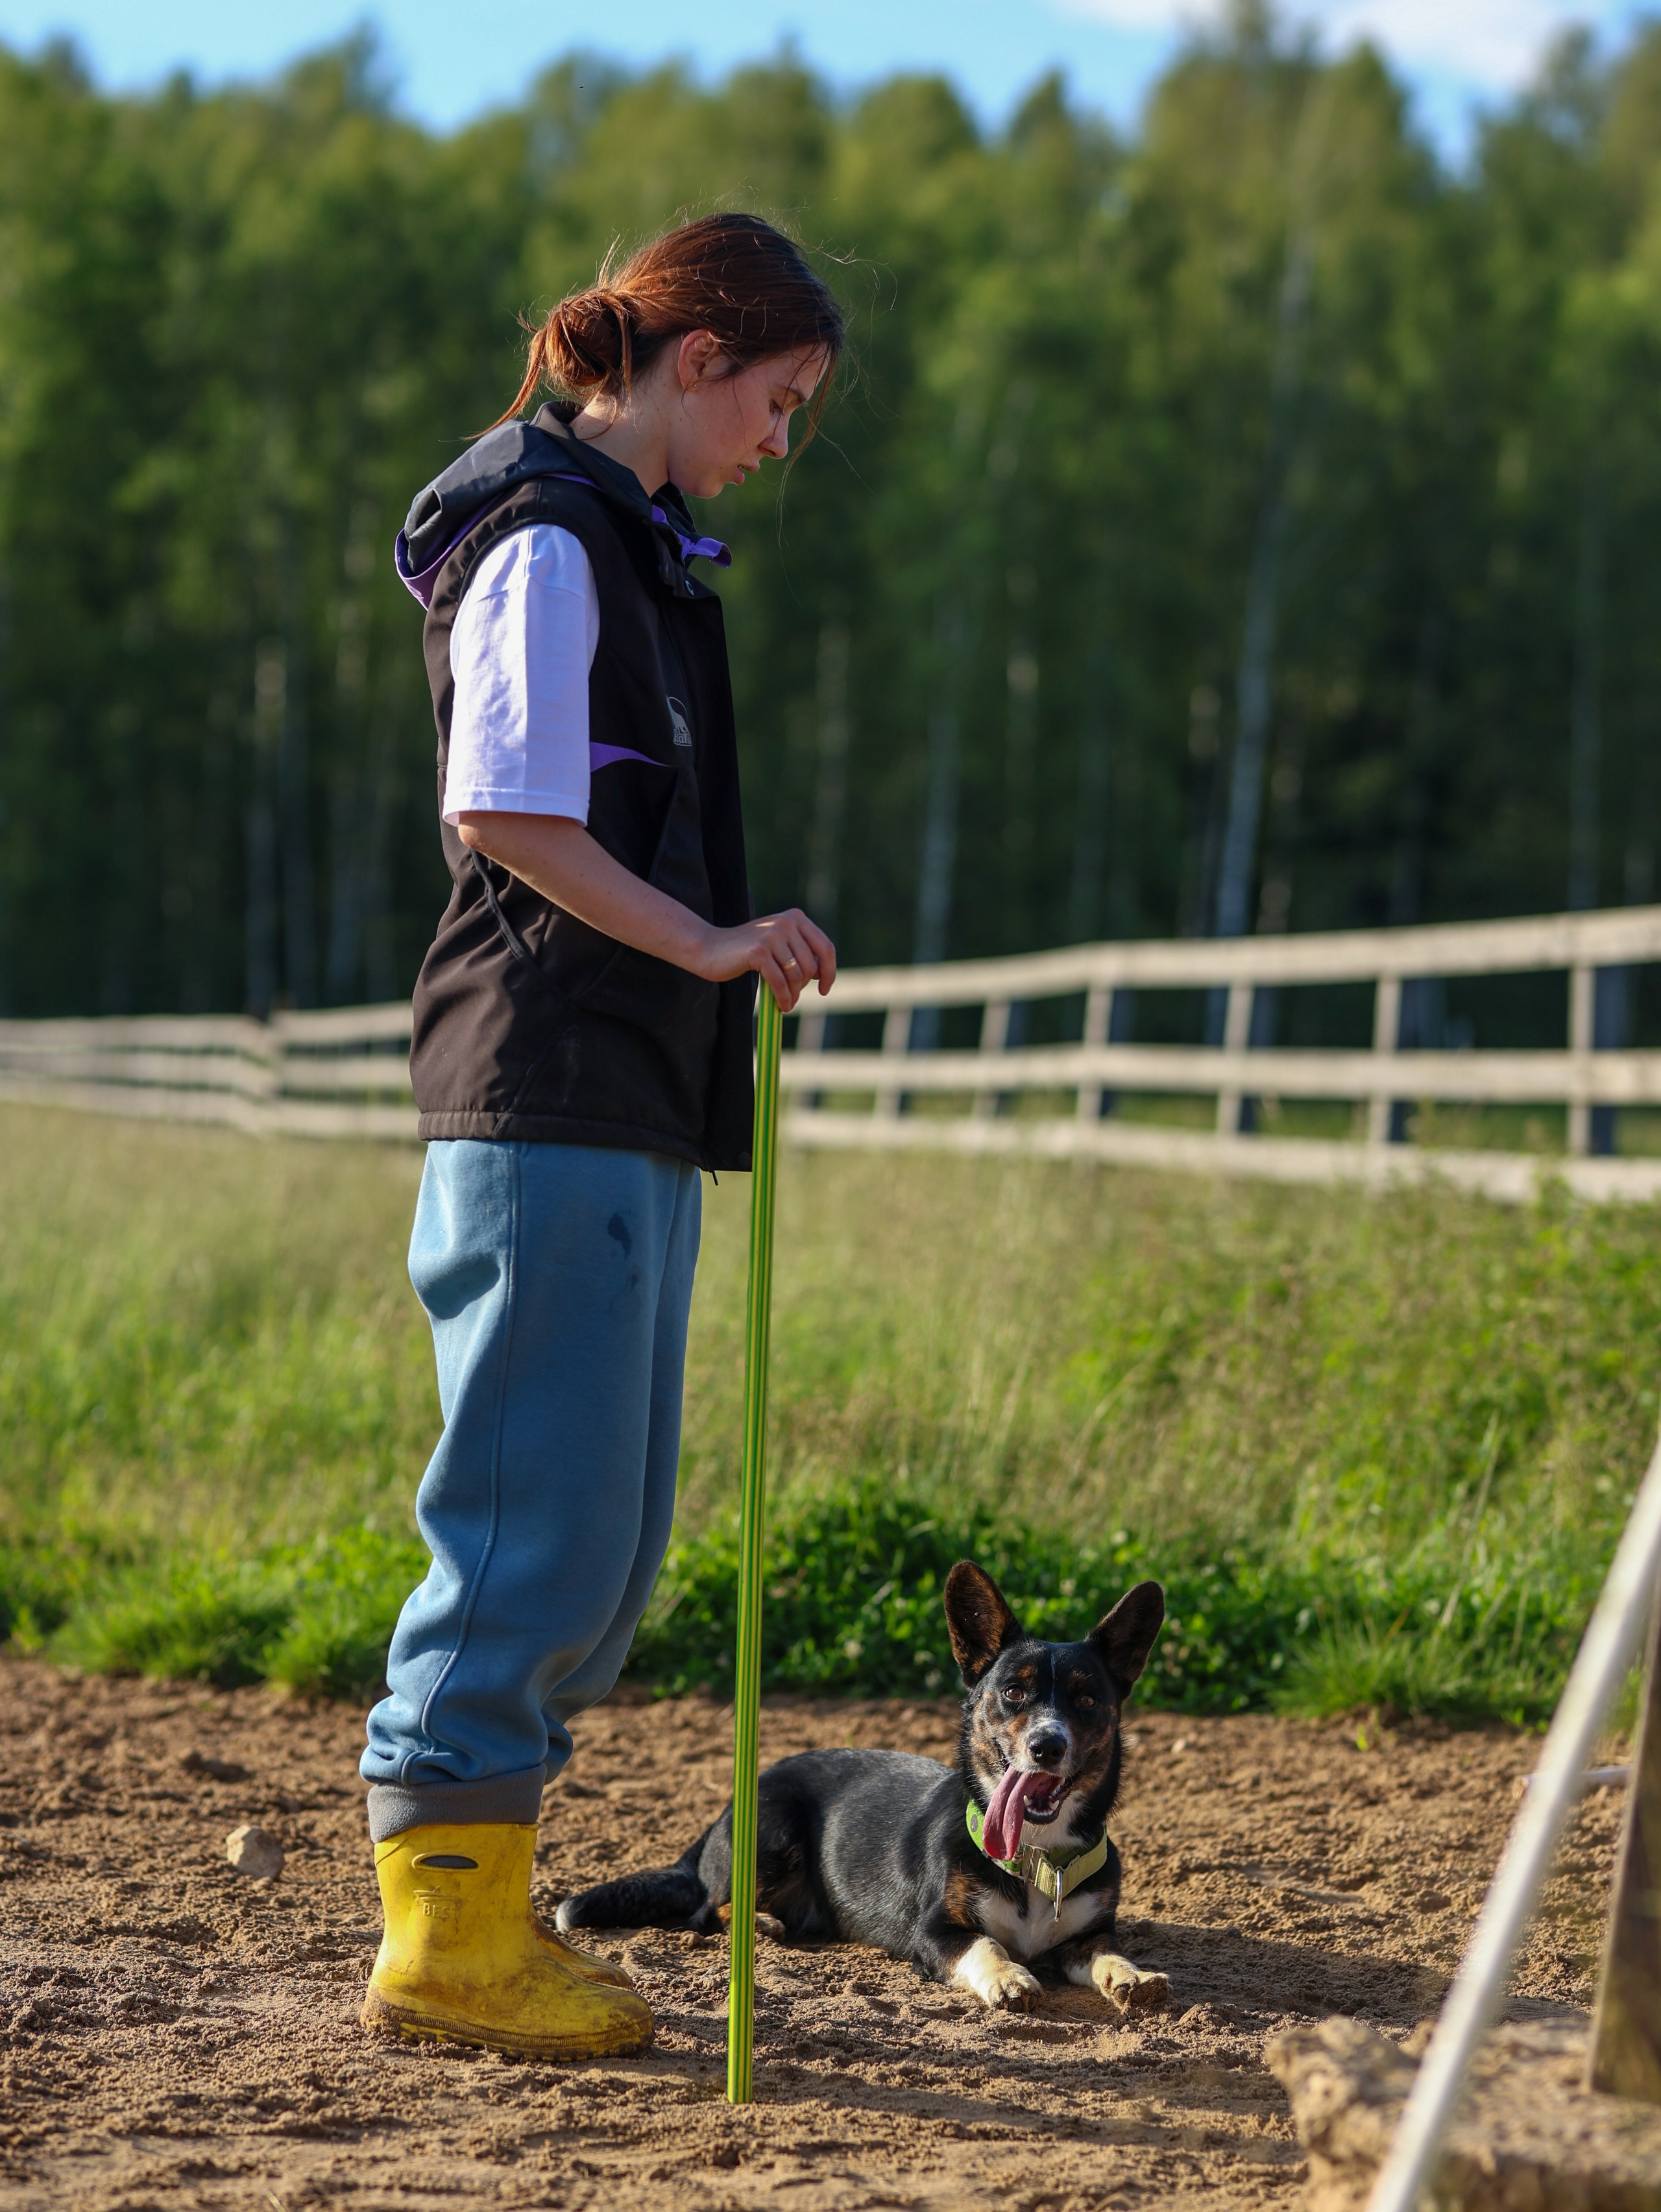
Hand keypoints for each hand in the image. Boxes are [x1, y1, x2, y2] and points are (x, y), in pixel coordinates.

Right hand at [694, 909, 835, 1011]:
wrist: (709, 948)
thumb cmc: (745, 951)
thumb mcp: (777, 943)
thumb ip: (799, 950)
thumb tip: (823, 974)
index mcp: (795, 918)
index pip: (825, 948)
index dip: (830, 972)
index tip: (824, 989)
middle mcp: (786, 923)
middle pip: (811, 965)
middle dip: (804, 986)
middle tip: (793, 997)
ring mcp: (772, 935)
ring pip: (797, 976)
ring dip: (793, 995)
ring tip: (786, 1003)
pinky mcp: (759, 951)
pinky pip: (780, 982)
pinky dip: (783, 998)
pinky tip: (781, 1005)